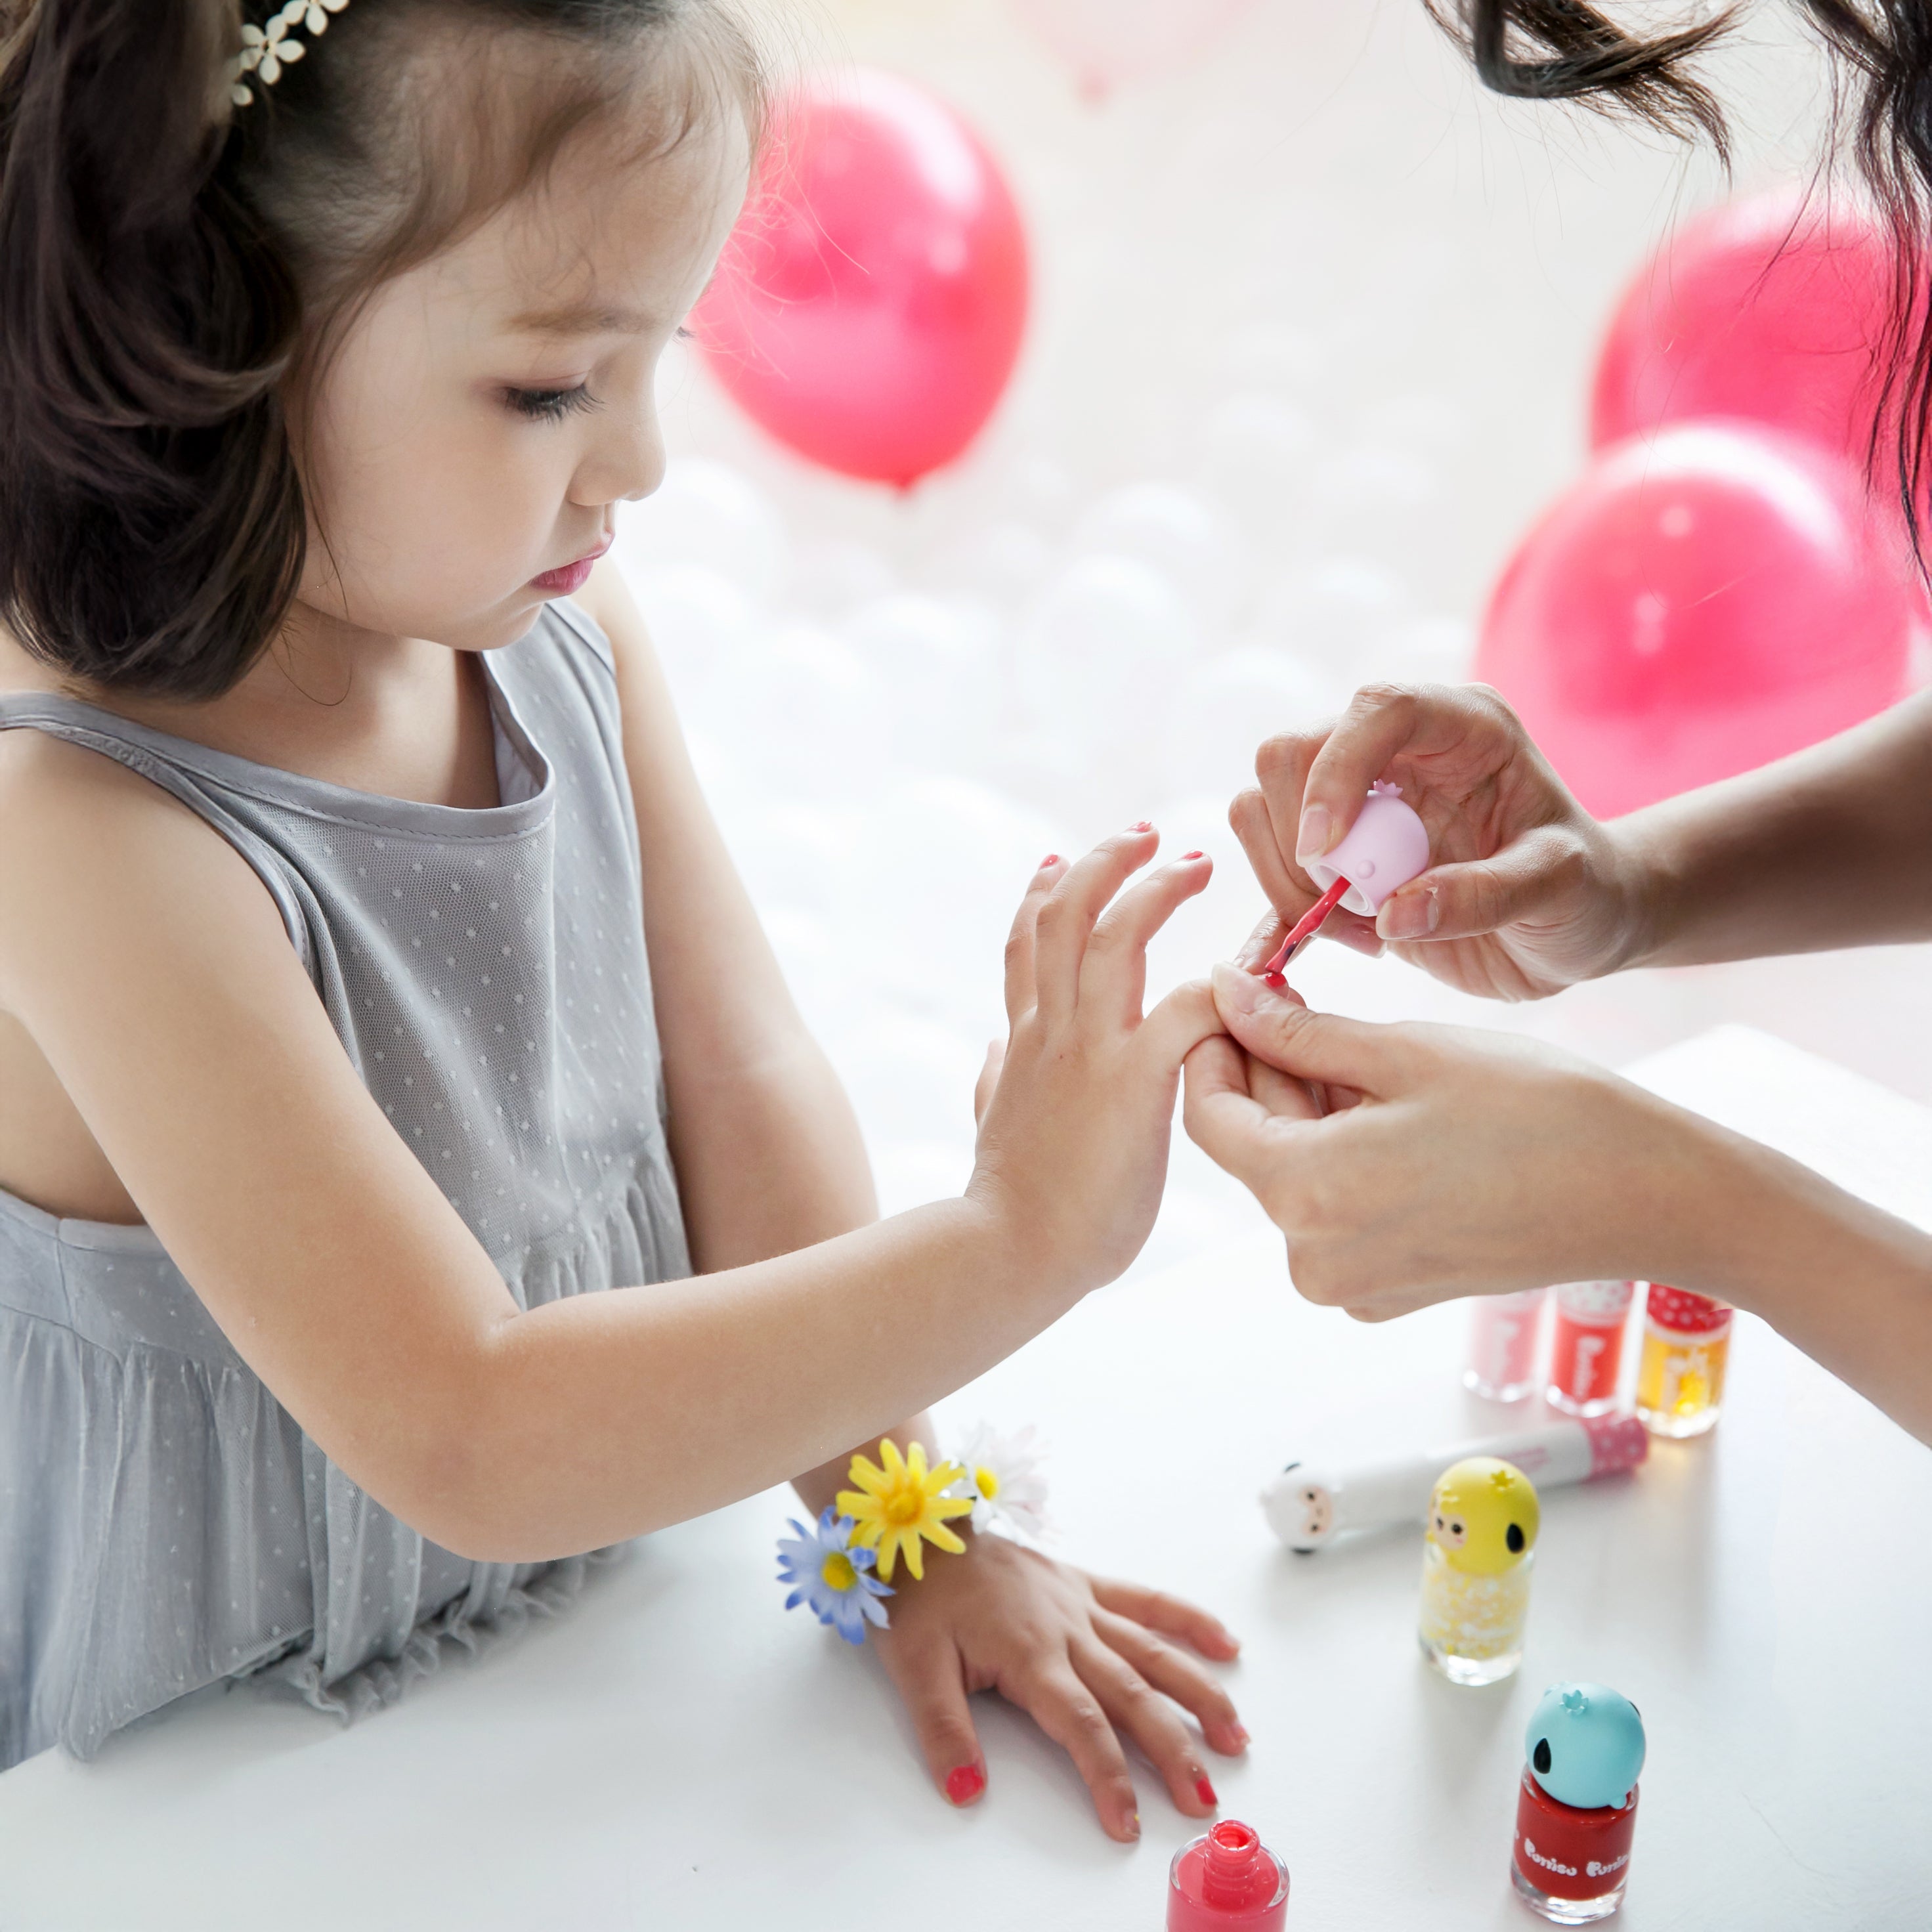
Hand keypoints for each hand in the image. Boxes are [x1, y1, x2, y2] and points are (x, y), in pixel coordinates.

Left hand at [869, 1528, 1246, 1841]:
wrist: (922, 1528)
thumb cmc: (918, 1598)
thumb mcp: (914, 1667)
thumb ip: (943, 1731)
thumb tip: (965, 1791)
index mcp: (1029, 1655)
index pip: (1082, 1726)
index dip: (1108, 1777)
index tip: (1127, 1825)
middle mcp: (1067, 1631)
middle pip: (1133, 1696)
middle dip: (1173, 1751)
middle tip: (1203, 1798)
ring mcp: (1080, 1605)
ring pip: (1152, 1653)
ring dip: (1198, 1693)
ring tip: (1235, 1736)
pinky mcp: (1082, 1583)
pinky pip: (1143, 1600)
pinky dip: (1186, 1620)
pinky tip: (1224, 1643)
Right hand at [968, 827, 1221, 1294]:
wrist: (1009, 1253)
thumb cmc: (1009, 1204)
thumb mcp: (992, 1123)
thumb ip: (994, 1079)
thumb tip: (991, 1053)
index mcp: (1022, 1038)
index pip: (1027, 941)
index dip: (1043, 892)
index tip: (1063, 858)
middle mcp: (1050, 1030)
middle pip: (1065, 914)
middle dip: (1104, 863)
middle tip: (1146, 833)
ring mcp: (1086, 1050)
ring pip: (1112, 937)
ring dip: (1153, 890)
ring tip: (1196, 863)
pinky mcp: (1130, 1084)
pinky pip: (1180, 1012)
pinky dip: (1213, 993)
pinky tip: (1240, 984)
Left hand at [1182, 964, 1706, 1317]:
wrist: (1648, 1196)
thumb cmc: (1539, 1113)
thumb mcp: (1405, 1054)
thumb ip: (1297, 1032)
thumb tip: (1223, 994)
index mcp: (1308, 1196)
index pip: (1208, 1114)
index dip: (1210, 1044)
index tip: (1233, 991)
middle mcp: (1314, 1259)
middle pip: (1251, 1144)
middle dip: (1268, 1069)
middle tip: (1303, 995)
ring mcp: (1352, 1286)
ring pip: (1294, 1174)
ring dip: (1310, 1110)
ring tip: (1370, 1054)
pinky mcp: (1389, 1293)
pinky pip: (1336, 1211)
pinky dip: (1346, 1155)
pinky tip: (1398, 1111)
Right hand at [1230, 682, 1644, 999]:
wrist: (1577, 926)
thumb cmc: (1585, 893)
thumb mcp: (1560, 890)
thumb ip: (1487, 895)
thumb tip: (1393, 914)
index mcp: (1461, 727)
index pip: (1374, 710)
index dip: (1337, 772)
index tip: (1327, 852)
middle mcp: (1396, 749)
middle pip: (1290, 754)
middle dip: (1299, 840)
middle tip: (1353, 908)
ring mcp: (1357, 799)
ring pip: (1261, 808)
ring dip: (1288, 881)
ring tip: (1362, 931)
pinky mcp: (1335, 852)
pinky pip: (1268, 866)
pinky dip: (1275, 913)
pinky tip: (1319, 947)